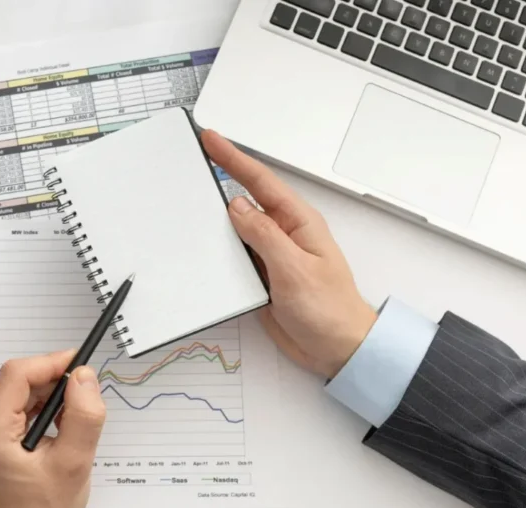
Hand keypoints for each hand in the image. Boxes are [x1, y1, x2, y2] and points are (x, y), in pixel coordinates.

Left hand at [0, 350, 104, 507]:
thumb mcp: (74, 463)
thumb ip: (83, 416)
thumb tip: (84, 377)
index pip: (16, 375)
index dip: (51, 363)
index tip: (81, 366)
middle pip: (16, 382)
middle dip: (53, 385)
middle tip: (83, 400)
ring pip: (17, 393)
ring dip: (47, 399)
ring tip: (70, 424)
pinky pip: (14, 407)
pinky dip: (38, 410)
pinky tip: (56, 430)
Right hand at [202, 130, 376, 378]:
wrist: (338, 349)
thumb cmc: (330, 310)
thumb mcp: (295, 270)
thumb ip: (264, 236)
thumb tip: (237, 207)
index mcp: (298, 223)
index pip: (260, 182)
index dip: (234, 158)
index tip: (211, 139)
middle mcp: (282, 235)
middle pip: (243, 201)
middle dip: (219, 180)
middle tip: (192, 161)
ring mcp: (270, 256)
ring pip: (234, 230)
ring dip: (213, 220)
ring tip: (188, 202)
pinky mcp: (260, 277)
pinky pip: (233, 257)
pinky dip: (216, 251)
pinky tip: (201, 248)